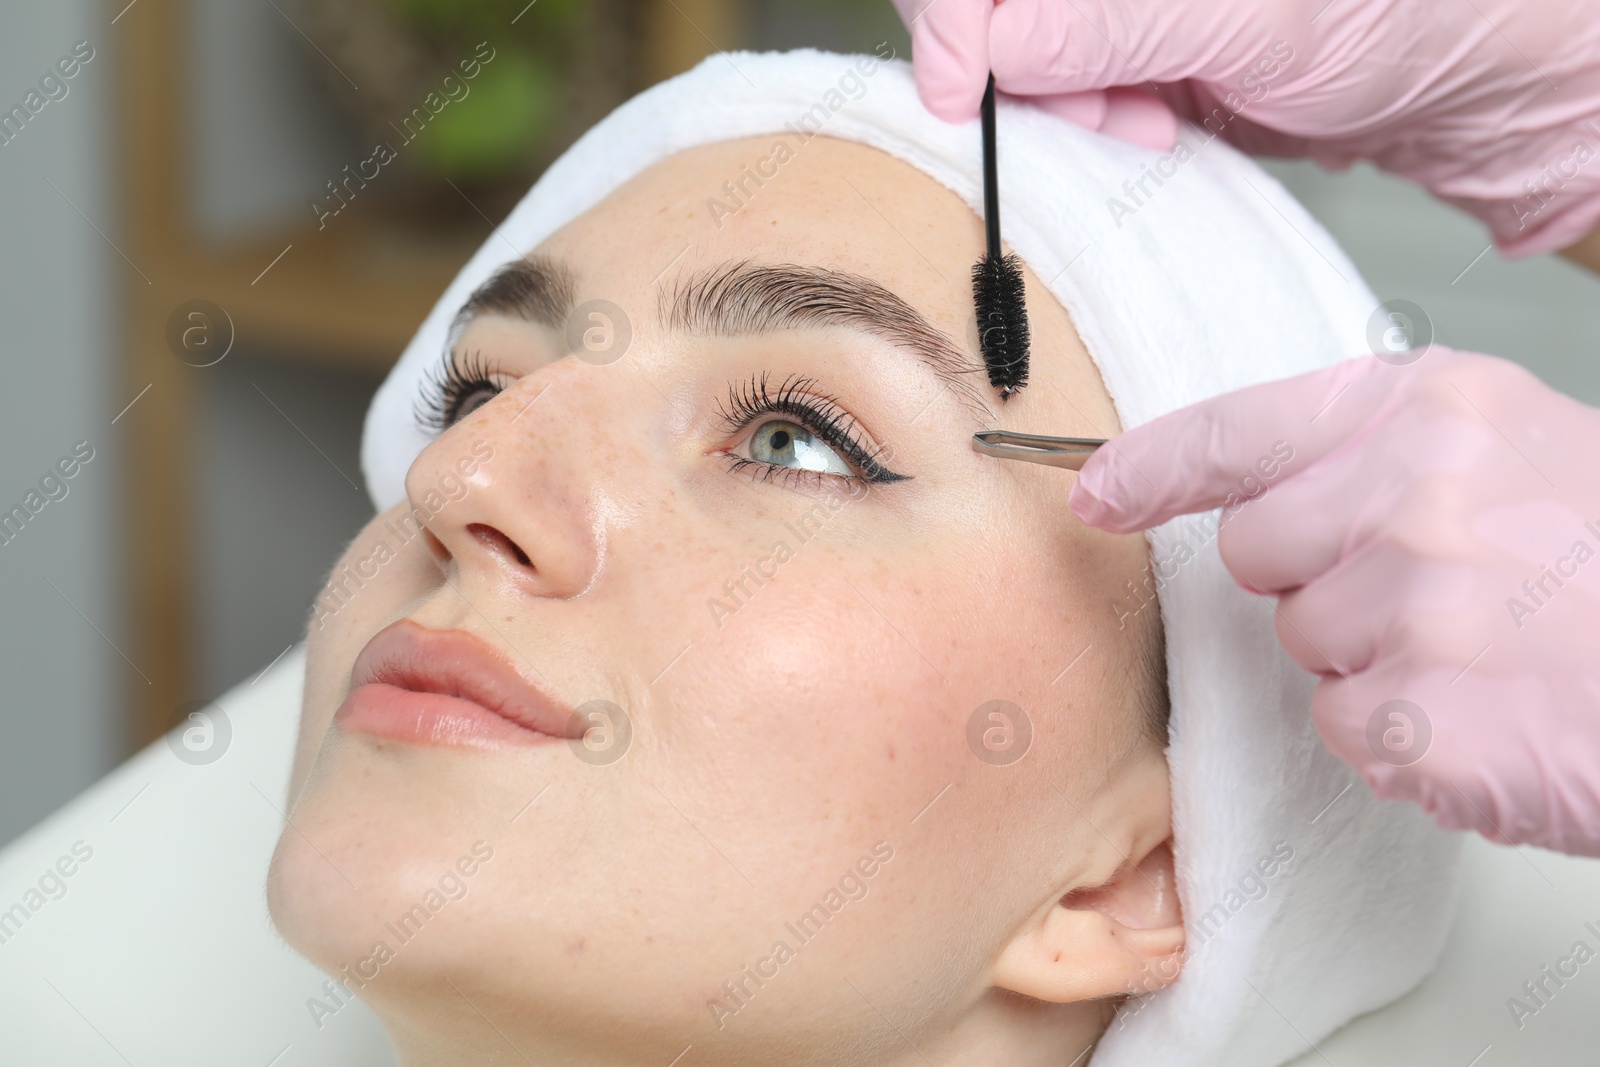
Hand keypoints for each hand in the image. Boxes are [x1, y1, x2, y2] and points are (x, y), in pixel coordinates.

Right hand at [891, 0, 1599, 255]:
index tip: (967, 89)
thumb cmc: (1412, 14)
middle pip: (993, 7)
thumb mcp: (1254, 23)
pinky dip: (1092, 127)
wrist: (1475, 83)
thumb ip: (1112, 25)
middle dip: (1019, 70)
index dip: (953, 15)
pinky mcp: (1142, 53)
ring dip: (1064, 108)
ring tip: (1146, 125)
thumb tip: (995, 45)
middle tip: (1101, 113)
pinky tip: (1152, 130)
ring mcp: (1129, 6)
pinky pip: (1069, 92)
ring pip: (1023, 56)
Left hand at [1069, 347, 1599, 856]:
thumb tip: (1264, 495)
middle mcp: (1411, 492)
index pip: (1242, 429)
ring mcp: (1416, 604)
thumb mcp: (1523, 449)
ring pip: (1300, 645)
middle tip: (1442, 593)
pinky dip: (1403, 735)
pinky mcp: (1420, 714)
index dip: (1156, 464)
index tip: (1096, 491)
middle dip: (1318, 580)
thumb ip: (1390, 453)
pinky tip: (1493, 713)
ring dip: (1372, 660)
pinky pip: (1344, 724)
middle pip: (1257, 553)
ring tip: (1491, 651)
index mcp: (1433, 408)